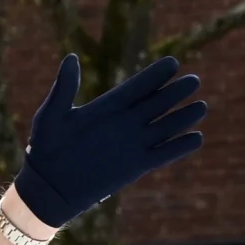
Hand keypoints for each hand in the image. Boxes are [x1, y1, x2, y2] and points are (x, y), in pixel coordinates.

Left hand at [10, 53, 207, 228]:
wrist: (47, 188)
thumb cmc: (44, 149)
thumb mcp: (51, 116)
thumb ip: (64, 89)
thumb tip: (71, 57)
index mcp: (109, 106)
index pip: (138, 86)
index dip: (155, 75)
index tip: (172, 63)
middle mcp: (126, 121)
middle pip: (159, 103)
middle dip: (176, 92)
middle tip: (192, 82)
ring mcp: (134, 143)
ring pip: (167, 126)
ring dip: (184, 117)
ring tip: (200, 107)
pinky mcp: (137, 166)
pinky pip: (164, 154)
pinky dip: (180, 148)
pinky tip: (196, 138)